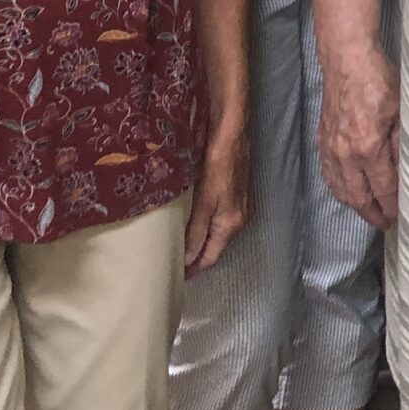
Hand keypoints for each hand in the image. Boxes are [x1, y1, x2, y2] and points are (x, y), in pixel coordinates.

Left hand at [183, 127, 250, 273]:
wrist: (234, 133)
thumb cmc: (219, 164)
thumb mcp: (205, 199)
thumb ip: (196, 230)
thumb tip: (186, 259)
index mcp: (231, 224)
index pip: (210, 258)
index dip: (192, 269)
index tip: (172, 277)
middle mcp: (238, 219)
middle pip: (214, 247)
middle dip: (195, 256)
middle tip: (169, 261)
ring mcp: (238, 206)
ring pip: (216, 233)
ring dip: (199, 241)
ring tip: (177, 243)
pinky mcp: (234, 193)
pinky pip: (217, 219)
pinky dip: (204, 226)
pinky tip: (190, 221)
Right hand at [319, 44, 401, 228]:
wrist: (347, 60)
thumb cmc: (377, 79)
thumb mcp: (402, 110)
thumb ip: (402, 142)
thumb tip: (407, 169)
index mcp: (369, 147)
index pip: (383, 188)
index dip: (392, 205)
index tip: (400, 216)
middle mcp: (346, 154)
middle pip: (359, 196)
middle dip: (373, 213)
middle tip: (385, 223)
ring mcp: (331, 148)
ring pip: (341, 189)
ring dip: (355, 205)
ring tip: (368, 213)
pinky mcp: (323, 140)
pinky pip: (329, 175)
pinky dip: (338, 189)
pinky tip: (346, 192)